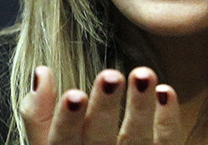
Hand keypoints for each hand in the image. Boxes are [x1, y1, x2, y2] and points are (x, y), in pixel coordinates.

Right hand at [20, 66, 183, 143]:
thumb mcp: (47, 144)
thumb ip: (39, 114)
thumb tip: (42, 71)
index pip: (63, 144)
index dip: (67, 121)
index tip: (74, 94)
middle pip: (101, 142)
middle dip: (105, 110)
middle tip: (111, 76)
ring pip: (138, 140)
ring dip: (141, 108)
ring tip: (143, 74)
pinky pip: (167, 143)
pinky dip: (168, 119)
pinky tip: (165, 91)